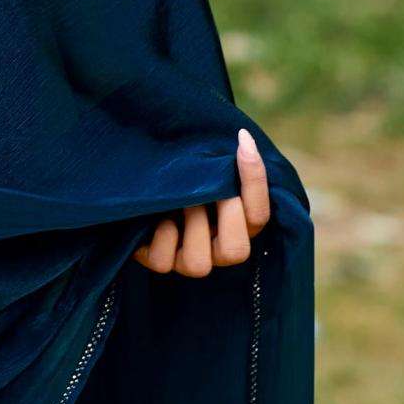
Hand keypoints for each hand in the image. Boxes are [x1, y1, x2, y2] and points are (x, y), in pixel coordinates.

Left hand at [132, 127, 270, 276]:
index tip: (242, 139)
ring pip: (199, 264)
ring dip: (190, 224)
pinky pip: (162, 262)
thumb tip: (244, 139)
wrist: (144, 182)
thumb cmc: (185, 171)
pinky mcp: (159, 261)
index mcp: (239, 226)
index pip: (259, 215)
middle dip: (223, 213)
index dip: (254, 179)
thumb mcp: (207, 167)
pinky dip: (161, 236)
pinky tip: (158, 216)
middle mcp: (217, 250)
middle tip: (209, 185)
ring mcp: (188, 260)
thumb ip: (226, 164)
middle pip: (237, 251)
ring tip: (181, 199)